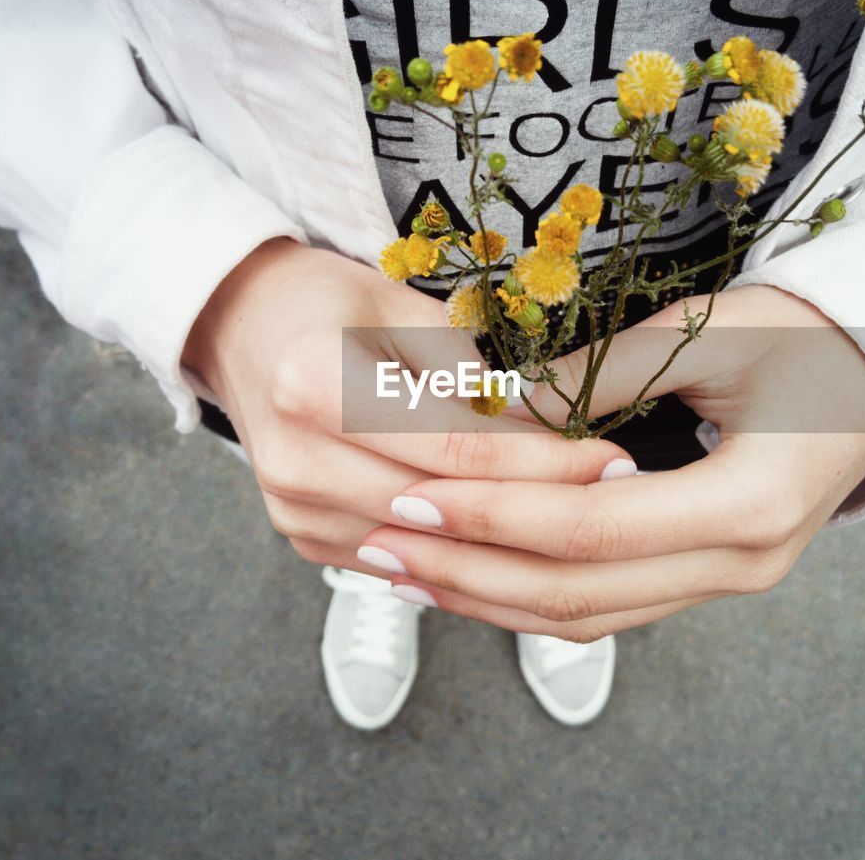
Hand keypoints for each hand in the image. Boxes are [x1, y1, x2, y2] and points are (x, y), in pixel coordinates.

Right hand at [182, 238, 632, 570]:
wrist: (244, 331)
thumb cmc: (330, 304)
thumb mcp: (404, 308)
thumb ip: (470, 373)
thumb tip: (551, 429)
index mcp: (313, 385)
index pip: (456, 445)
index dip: (544, 460)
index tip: (612, 460)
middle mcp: (294, 460)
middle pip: (446, 506)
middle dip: (542, 507)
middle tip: (621, 500)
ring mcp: (293, 510)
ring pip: (428, 547)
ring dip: (510, 542)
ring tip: (587, 528)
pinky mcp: (304, 538)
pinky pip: (402, 560)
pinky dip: (462, 554)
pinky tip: (523, 549)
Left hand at [359, 285, 864, 639]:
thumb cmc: (802, 338)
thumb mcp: (711, 335)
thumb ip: (602, 377)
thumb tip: (493, 408)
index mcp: (750, 502)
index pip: (592, 528)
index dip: (494, 513)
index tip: (410, 490)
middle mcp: (741, 564)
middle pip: (579, 591)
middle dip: (469, 567)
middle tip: (379, 539)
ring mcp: (726, 582)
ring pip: (585, 616)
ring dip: (487, 596)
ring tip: (401, 568)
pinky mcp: (706, 578)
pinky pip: (605, 608)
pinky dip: (529, 596)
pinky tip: (467, 576)